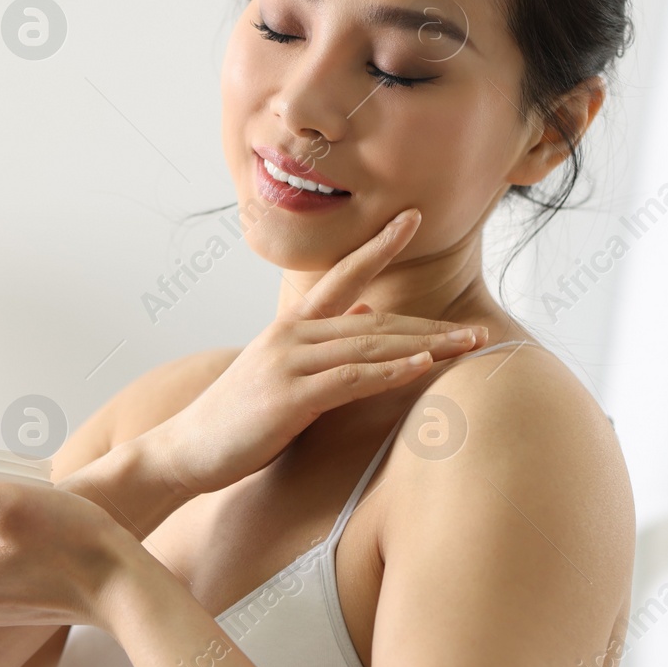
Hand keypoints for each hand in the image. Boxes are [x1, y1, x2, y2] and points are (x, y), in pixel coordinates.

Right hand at [147, 208, 489, 496]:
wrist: (187, 449)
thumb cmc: (238, 416)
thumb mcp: (283, 369)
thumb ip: (324, 341)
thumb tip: (366, 312)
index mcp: (292, 327)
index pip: (343, 275)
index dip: (379, 245)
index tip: (414, 217)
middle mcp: (292, 335)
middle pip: (376, 321)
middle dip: (431, 325)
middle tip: (480, 327)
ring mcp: (289, 363)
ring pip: (370, 345)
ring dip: (426, 346)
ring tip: (469, 345)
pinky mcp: (289, 396)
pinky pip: (350, 379)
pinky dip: (390, 371)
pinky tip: (423, 366)